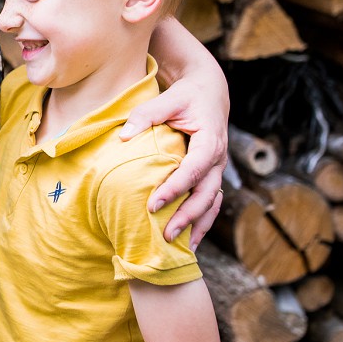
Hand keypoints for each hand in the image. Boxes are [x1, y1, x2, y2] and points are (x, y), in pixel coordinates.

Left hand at [120, 70, 228, 249]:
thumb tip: (124, 136)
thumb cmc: (185, 97)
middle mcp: (218, 158)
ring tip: (181, 248)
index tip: (153, 205)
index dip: (174, 189)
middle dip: (187, 216)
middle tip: (165, 235)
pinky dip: (203, 222)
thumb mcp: (166, 100)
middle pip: (206, 194)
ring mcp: (218, 169)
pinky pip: (212, 202)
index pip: (192, 170)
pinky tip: (190, 240)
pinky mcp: (213, 175)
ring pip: (212, 203)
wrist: (209, 92)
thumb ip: (145, 115)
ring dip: (198, 225)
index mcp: (209, 141)